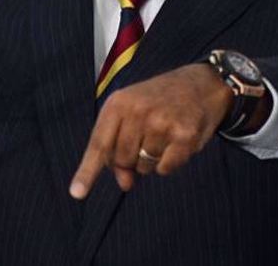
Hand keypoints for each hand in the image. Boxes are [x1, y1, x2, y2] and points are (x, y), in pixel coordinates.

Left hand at [70, 63, 231, 197]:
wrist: (201, 83)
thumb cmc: (158, 101)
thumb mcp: (131, 113)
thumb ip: (118, 145)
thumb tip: (125, 183)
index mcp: (118, 103)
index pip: (99, 144)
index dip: (87, 171)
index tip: (77, 193)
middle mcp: (137, 111)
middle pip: (121, 160)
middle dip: (129, 160)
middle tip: (144, 140)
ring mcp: (161, 123)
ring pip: (144, 167)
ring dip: (151, 160)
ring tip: (163, 135)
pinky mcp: (184, 135)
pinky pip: (165, 168)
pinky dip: (169, 163)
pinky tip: (176, 142)